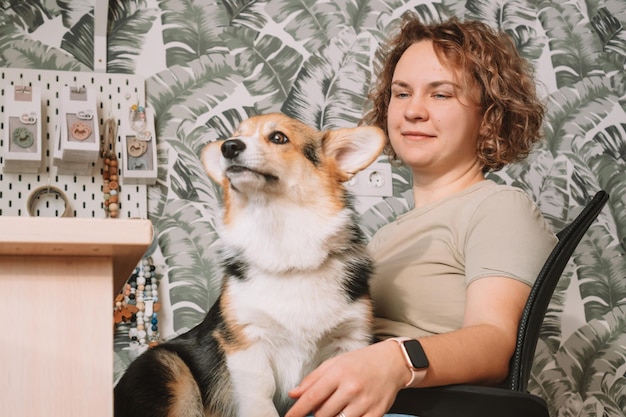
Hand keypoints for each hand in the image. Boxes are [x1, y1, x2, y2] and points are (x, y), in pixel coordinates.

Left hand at [286, 340, 406, 416]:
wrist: (392, 362)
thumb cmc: (360, 362)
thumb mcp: (334, 363)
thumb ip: (313, 379)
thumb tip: (293, 394)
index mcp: (338, 373)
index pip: (312, 397)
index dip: (297, 412)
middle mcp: (351, 388)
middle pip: (322, 414)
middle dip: (316, 414)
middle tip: (322, 405)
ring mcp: (364, 402)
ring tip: (336, 407)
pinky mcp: (376, 413)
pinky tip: (348, 413)